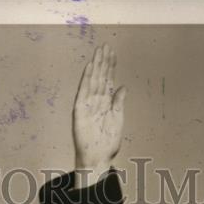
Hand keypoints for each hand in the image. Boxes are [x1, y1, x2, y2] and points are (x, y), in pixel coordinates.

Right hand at [72, 43, 125, 187]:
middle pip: (100, 77)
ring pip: (93, 80)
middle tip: (106, 45)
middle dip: (103, 61)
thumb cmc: (107, 142)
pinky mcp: (80, 110)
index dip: (111, 67)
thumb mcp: (118, 119)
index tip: (113, 53)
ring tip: (99, 51)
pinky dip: (86, 79)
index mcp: (106, 103)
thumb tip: (123, 86)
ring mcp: (88, 104)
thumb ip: (119, 102)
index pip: (108, 80)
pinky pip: (83, 91)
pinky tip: (90, 67)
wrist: (97, 157)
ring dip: (96, 65)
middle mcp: (97, 100)